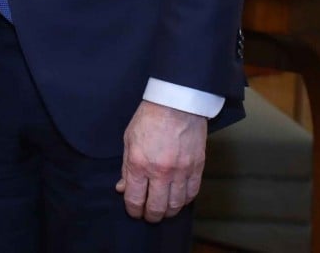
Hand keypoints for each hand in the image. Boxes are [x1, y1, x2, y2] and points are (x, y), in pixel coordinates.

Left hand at [116, 100, 206, 221]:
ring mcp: (180, 171)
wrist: (176, 103)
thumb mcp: (128, 140)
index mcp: (139, 163)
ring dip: (168, 212)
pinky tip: (178, 200)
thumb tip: (122, 188)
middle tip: (148, 216)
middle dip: (150, 216)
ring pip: (176, 205)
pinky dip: (184, 201)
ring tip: (163, 210)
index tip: (133, 212)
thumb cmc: (148, 118)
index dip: (133, 210)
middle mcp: (160, 171)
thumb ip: (126, 167)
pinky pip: (192, 194)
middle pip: (156, 207)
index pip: (135, 198)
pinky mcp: (197, 168)